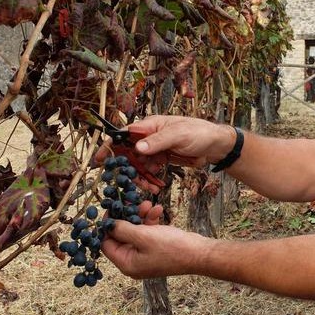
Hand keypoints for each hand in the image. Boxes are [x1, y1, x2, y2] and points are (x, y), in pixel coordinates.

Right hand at [95, 115, 236, 173]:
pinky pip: (149, 171)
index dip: (109, 147)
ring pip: (138, 165)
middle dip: (127, 169)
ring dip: (140, 178)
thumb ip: (158, 141)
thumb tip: (138, 148)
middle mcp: (148, 137)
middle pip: (128, 153)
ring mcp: (154, 149)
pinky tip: (156, 187)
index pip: (123, 135)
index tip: (99, 160)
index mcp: (149, 126)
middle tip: (129, 183)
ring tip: (149, 188)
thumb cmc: (198, 132)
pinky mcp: (161, 159)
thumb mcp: (178, 135)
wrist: (215, 145)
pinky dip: (150, 180)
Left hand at [100, 200, 209, 278]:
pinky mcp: (157, 247)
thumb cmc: (171, 248)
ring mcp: (146, 254)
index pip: (107, 244)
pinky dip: (151, 220)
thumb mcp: (143, 236)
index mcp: (127, 263)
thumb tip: (107, 224)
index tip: (111, 208)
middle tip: (131, 201)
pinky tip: (158, 209)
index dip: (107, 226)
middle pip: (122, 236)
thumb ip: (122, 229)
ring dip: (141, 216)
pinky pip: (148, 232)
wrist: (200, 253)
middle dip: (128, 217)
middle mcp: (134, 261)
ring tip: (149, 204)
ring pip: (136, 231)